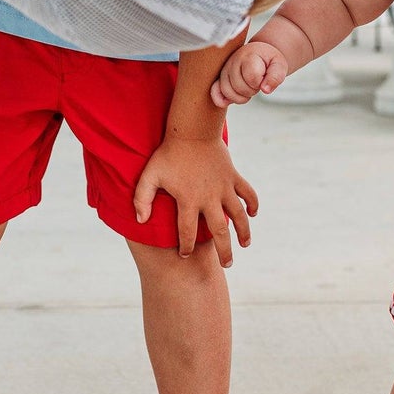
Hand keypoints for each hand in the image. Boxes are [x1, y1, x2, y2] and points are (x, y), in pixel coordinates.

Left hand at [132, 136, 257, 265]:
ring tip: (245, 244)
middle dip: (224, 251)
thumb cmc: (168, 154)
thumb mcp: (150, 175)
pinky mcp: (233, 177)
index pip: (188, 232)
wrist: (192, 130)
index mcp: (188, 200)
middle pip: (219, 231)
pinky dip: (252, 203)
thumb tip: (140, 220)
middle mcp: (209, 198)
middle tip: (227, 264)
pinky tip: (252, 213)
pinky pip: (248, 193)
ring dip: (244, 232)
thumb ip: (142, 198)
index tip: (185, 254)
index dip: (186, 246)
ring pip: (238, 215)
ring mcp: (223, 188)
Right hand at [209, 42, 288, 106]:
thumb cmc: (268, 61)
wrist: (260, 54)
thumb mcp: (279, 65)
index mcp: (249, 55)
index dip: (260, 83)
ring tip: (248, 88)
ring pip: (227, 91)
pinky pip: (215, 92)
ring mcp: (224, 69)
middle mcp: (233, 60)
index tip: (264, 77)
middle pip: (239, 86)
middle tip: (257, 83)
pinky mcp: (219, 78)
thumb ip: (276, 76)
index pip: (252, 77)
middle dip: (252, 90)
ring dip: (241, 97)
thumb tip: (265, 89)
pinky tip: (229, 101)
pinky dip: (221, 100)